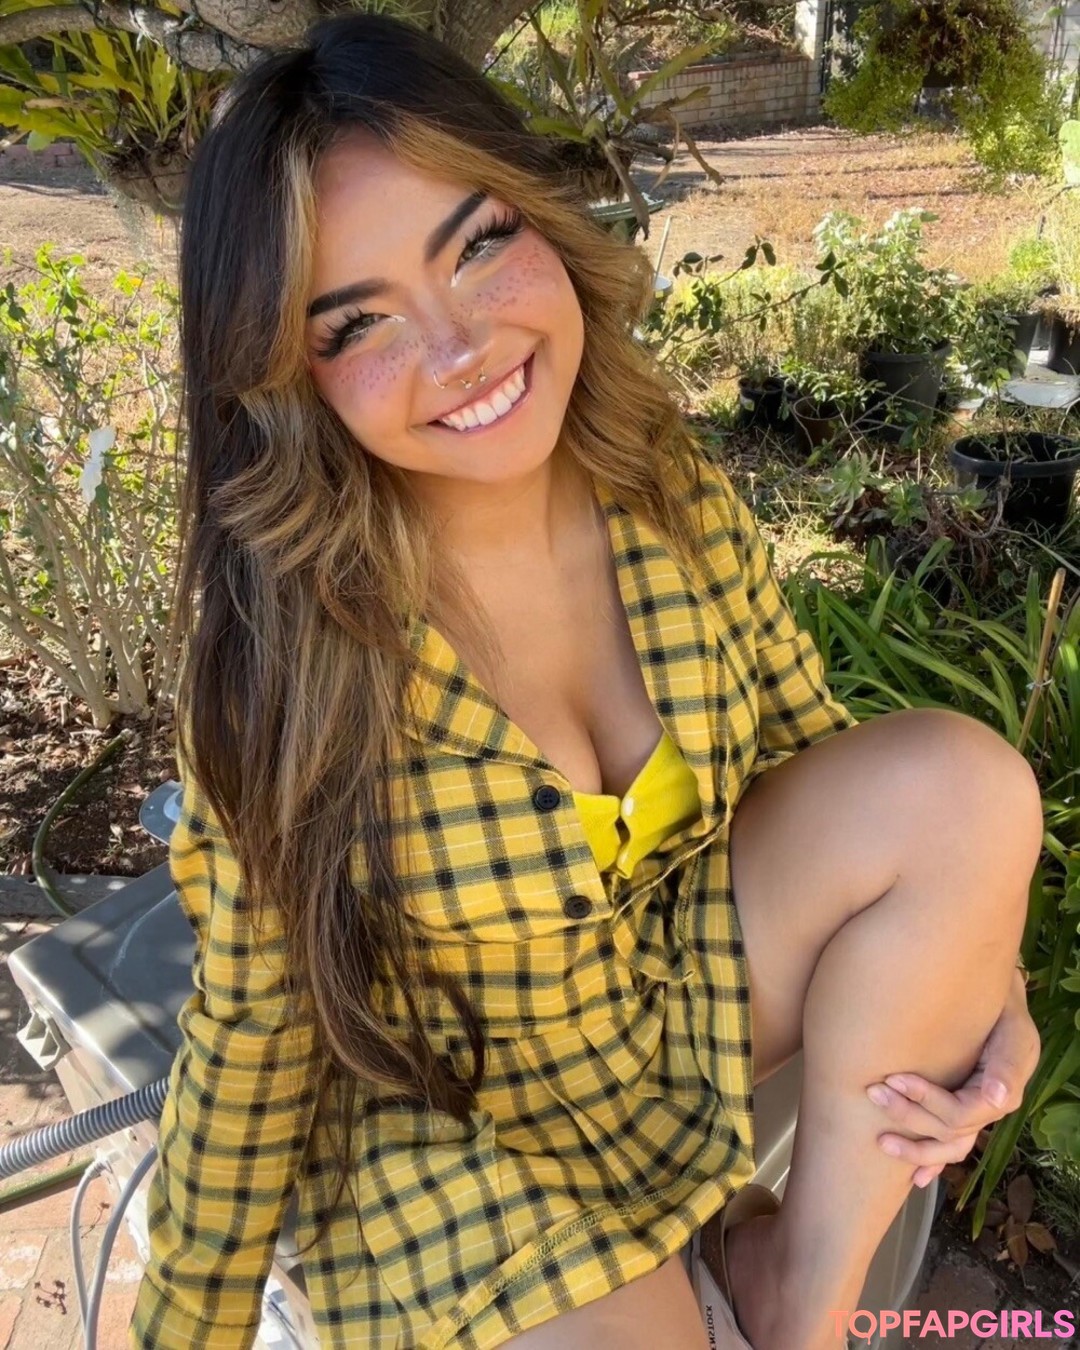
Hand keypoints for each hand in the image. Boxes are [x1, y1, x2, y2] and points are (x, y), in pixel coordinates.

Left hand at [865, 967, 1040, 1188]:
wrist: (996, 1003)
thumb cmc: (1003, 1012)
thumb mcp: (1013, 1030)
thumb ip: (1006, 1061)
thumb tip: (997, 1097)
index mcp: (1000, 1095)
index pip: (961, 1114)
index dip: (926, 1100)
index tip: (895, 1078)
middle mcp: (988, 1112)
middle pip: (947, 1132)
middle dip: (908, 1115)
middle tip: (874, 1093)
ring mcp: (975, 1116)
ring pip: (947, 1147)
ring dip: (914, 1149)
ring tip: (880, 1141)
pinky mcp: (962, 1113)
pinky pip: (950, 1148)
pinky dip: (932, 1163)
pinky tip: (915, 1179)